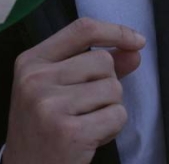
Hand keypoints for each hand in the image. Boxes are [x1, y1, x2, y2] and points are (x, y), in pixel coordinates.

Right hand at [3, 18, 145, 163]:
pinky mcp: (69, 131)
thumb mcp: (57, 89)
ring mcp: (50, 105)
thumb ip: (94, 66)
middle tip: (85, 108)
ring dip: (110, 108)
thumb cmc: (44, 128)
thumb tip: (134, 50)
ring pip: (113, 88)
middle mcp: (36, 79)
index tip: (137, 41)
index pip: (82, 29)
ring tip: (85, 123)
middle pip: (103, 61)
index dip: (115, 31)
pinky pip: (116, 115)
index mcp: (31, 62)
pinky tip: (89, 138)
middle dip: (107, 84)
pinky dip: (112, 128)